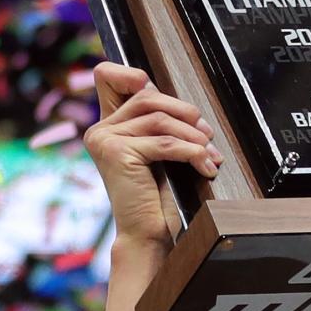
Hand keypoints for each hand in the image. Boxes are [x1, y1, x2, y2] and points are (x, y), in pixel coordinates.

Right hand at [83, 63, 220, 251]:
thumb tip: (185, 106)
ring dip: (192, 135)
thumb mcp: (158, 153)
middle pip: (148, 96)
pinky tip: (205, 166)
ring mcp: (105, 140)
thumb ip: (158, 124)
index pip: (107, 75)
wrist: (148, 236)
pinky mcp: (117, 153)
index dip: (132, 73)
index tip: (159, 91)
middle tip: (206, 134)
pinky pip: (164, 143)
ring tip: (209, 154)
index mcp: (107, 127)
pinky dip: (192, 152)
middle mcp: (100, 130)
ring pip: (159, 119)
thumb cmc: (157, 199)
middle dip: (183, 112)